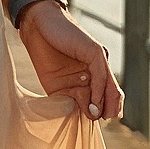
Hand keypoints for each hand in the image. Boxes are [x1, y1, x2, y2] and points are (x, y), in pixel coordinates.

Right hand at [19, 1, 121, 121]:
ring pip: (111, 87)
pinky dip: (98, 92)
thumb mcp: (57, 84)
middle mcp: (98, 67)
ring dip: (105, 104)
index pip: (105, 97)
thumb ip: (72, 98)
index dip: (103, 112)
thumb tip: (87, 116)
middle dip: (108, 110)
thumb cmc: (43, 51)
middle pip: (113, 94)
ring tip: (95, 115)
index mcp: (90, 75)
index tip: (93, 123)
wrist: (36, 25)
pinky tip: (91, 102)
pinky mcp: (95, 51)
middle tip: (98, 121)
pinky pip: (101, 76)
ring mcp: (99, 59)